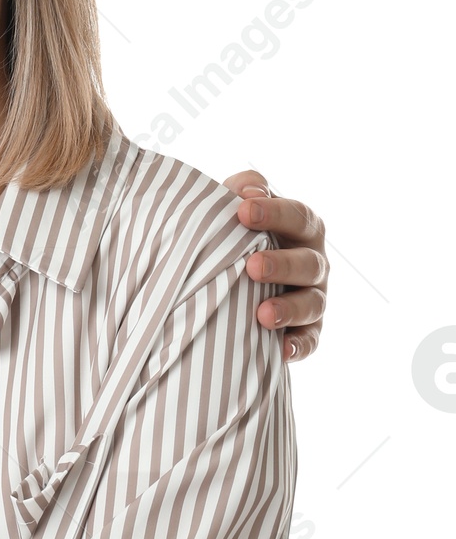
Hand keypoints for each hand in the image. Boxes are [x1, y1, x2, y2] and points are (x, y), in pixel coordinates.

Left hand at [223, 171, 327, 362]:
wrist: (226, 276)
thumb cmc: (235, 234)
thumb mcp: (237, 207)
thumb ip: (243, 189)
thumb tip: (247, 192)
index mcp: (301, 228)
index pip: (298, 216)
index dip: (274, 213)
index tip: (242, 211)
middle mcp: (313, 261)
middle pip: (309, 262)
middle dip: (282, 265)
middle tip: (252, 266)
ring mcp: (313, 297)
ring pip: (313, 303)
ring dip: (290, 309)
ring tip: (263, 314)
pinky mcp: (307, 330)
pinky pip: (310, 341)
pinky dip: (298, 346)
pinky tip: (282, 349)